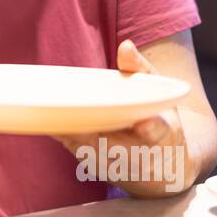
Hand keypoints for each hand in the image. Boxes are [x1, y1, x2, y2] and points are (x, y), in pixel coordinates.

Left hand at [53, 39, 190, 193]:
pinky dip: (68, 140)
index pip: (158, 133)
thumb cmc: (157, 118)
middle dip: (96, 137)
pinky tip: (51, 124)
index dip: (150, 129)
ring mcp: (122, 169)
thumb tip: (126, 45)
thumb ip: (140, 69)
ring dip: (75, 139)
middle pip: (118, 149)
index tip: (143, 123)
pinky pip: (81, 155)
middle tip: (74, 120)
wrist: (162, 166)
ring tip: (54, 117)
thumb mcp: (157, 93)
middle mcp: (144, 157)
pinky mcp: (100, 170)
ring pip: (95, 155)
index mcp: (164, 135)